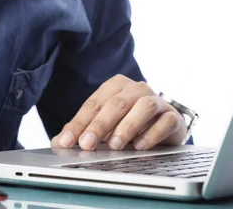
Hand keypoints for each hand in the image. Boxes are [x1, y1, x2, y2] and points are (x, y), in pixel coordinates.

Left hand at [51, 75, 186, 150]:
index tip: (66, 142)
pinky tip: (140, 146)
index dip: (78, 123)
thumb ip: (83, 131)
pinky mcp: (173, 115)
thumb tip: (59, 143)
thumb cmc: (129, 123)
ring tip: (114, 145)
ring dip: (127, 126)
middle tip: (87, 145)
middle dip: (99, 125)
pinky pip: (164, 121)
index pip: (93, 104)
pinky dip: (152, 133)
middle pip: (115, 104)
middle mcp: (136, 89)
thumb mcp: (105, 125)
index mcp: (115, 86)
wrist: (166, 124)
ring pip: (142, 107)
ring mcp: (157, 100)